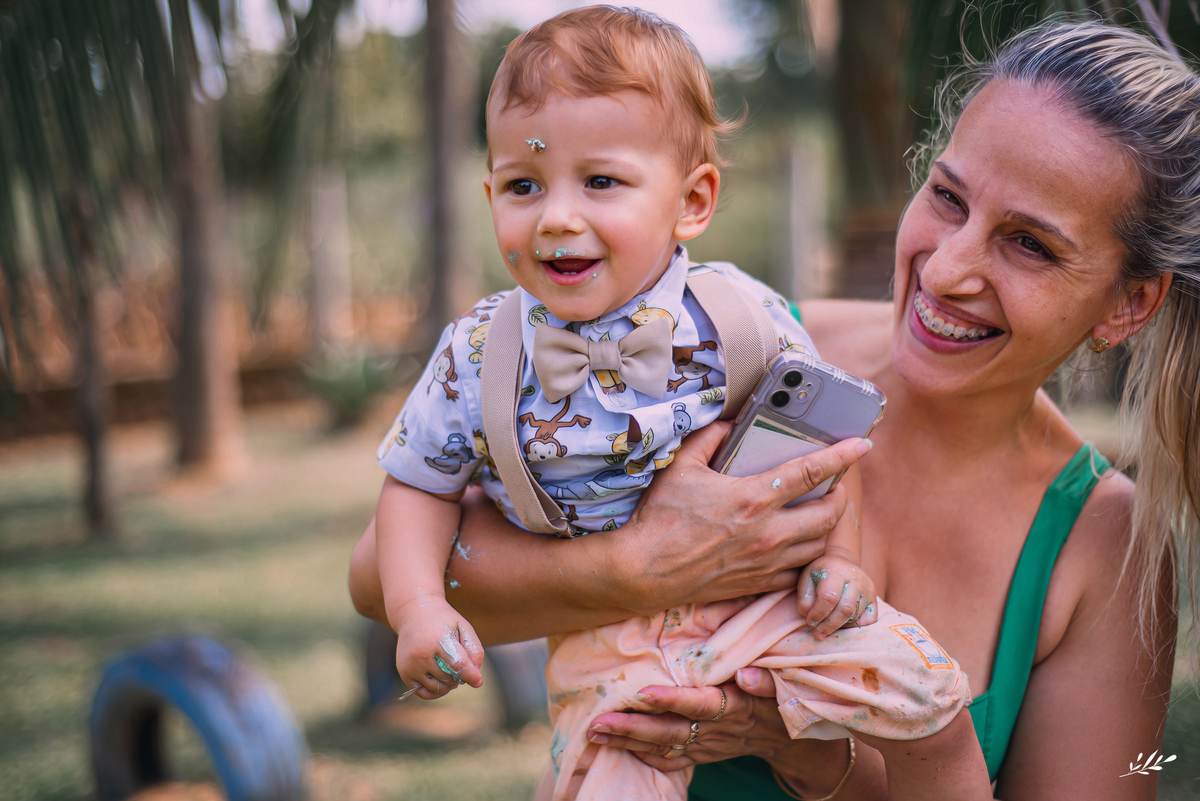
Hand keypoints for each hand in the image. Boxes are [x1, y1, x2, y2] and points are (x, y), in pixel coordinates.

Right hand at [391, 595, 483, 698]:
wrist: (413, 613)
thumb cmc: (443, 621)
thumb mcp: (463, 627)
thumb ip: (475, 650)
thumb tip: (476, 678)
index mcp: (438, 639)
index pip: (458, 664)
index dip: (470, 675)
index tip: (478, 681)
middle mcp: (422, 654)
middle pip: (449, 678)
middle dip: (459, 675)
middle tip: (459, 664)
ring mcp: (411, 665)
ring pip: (438, 688)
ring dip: (448, 683)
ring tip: (449, 669)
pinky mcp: (404, 672)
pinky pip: (423, 693)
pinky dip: (435, 691)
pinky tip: (440, 679)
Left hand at [585, 669, 856, 794]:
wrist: (791, 742)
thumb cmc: (783, 700)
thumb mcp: (784, 687)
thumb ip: (766, 682)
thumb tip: (746, 675)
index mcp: (735, 707)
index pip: (700, 703)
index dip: (673, 701)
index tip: (644, 692)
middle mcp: (718, 730)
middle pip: (671, 731)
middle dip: (633, 728)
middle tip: (599, 722)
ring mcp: (708, 746)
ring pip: (664, 746)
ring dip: (628, 741)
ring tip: (595, 732)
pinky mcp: (703, 755)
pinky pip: (670, 760)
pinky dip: (643, 755)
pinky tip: (615, 747)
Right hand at [614, 423, 872, 614]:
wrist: (645, 571)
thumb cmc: (661, 519)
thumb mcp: (681, 468)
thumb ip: (709, 439)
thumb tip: (729, 423)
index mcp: (754, 497)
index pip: (811, 472)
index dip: (841, 456)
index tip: (862, 445)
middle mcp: (769, 532)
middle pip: (829, 514)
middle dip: (840, 497)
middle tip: (834, 486)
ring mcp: (767, 561)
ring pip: (820, 545)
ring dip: (826, 527)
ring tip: (819, 514)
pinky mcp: (759, 583)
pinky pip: (799, 572)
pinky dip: (805, 558)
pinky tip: (797, 546)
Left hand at [796, 550, 878, 638]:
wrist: (840, 563)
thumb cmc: (819, 574)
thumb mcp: (806, 579)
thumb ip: (805, 599)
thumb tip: (812, 620)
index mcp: (837, 571)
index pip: (829, 596)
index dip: (818, 613)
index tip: (810, 622)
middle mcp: (857, 579)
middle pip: (845, 609)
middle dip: (830, 625)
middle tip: (818, 634)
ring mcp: (868, 590)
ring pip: (855, 616)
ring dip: (839, 626)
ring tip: (827, 625)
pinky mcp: (875, 600)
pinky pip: (868, 621)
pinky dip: (854, 627)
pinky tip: (842, 623)